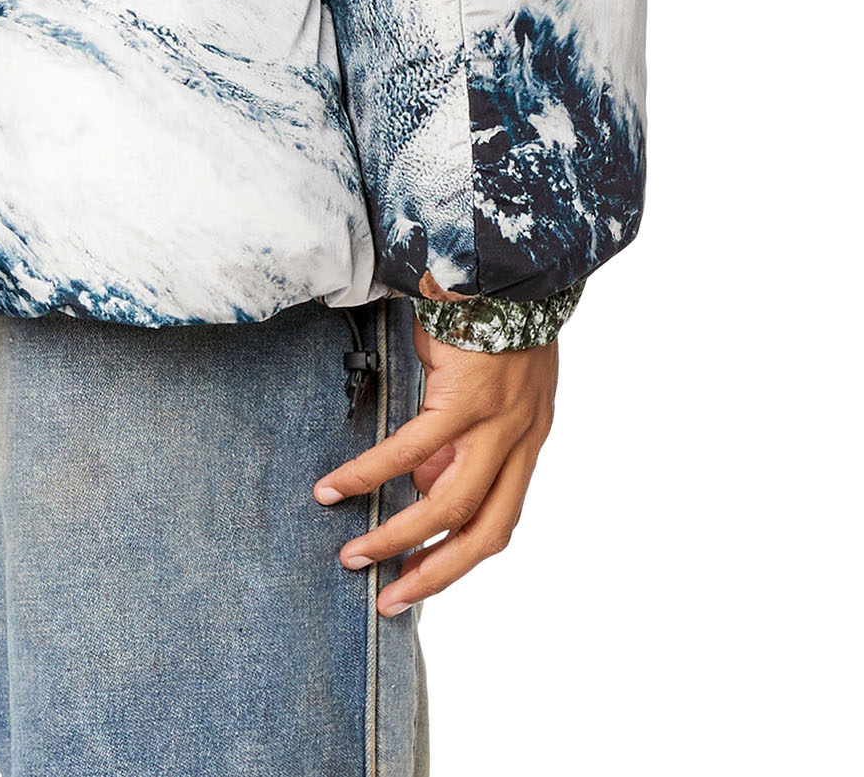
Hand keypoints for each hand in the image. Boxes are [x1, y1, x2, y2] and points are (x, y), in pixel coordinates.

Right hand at [312, 312, 556, 613]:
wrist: (508, 264)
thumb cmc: (494, 316)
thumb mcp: (494, 387)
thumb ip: (463, 438)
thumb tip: (423, 483)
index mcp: (527, 442)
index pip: (499, 522)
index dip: (461, 560)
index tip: (420, 584)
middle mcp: (519, 441)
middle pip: (481, 532)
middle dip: (433, 574)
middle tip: (389, 599)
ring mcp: (496, 425)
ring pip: (445, 504)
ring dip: (395, 537)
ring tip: (353, 555)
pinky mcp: (463, 399)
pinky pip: (409, 450)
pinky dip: (370, 474)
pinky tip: (336, 488)